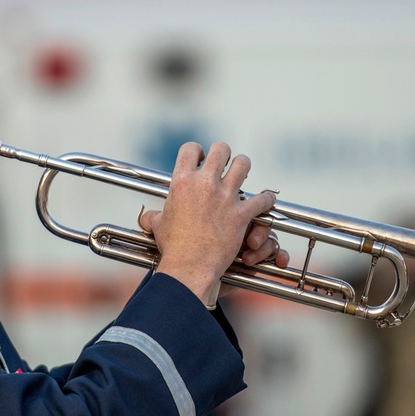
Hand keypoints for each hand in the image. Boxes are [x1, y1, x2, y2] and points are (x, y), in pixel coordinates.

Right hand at [138, 141, 281, 304]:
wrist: (189, 266)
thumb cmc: (173, 248)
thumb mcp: (159, 227)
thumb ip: (155, 216)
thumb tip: (148, 217)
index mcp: (182, 182)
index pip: (190, 149)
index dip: (197, 151)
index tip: (200, 160)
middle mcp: (205, 184)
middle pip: (221, 149)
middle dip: (223, 153)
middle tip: (223, 164)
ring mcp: (225, 197)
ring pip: (243, 164)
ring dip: (243, 167)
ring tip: (242, 173)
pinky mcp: (241, 214)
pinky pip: (262, 199)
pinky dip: (266, 200)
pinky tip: (264, 201)